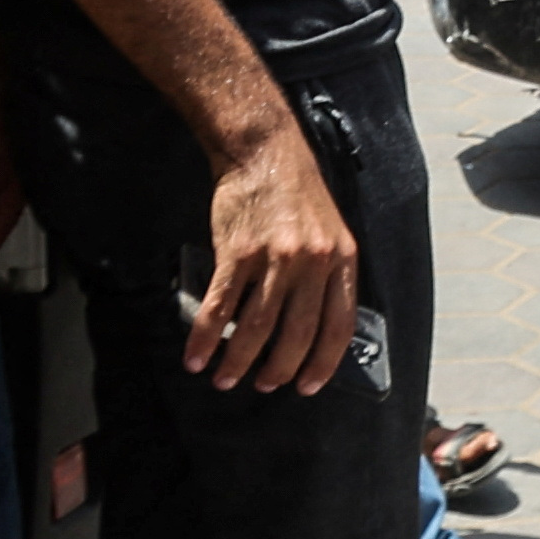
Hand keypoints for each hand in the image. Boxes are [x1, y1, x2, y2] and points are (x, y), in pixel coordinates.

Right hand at [191, 116, 365, 395]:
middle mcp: (312, 263)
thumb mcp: (331, 233)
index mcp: (342, 261)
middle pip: (297, 334)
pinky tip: (197, 356)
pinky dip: (206, 338)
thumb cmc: (298, 195)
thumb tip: (312, 329)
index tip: (308, 387)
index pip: (338, 327)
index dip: (323, 363)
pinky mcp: (238, 252)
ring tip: (225, 380)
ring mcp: (274, 258)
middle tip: (263, 387)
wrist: (264, 151)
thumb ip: (327, 276)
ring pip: (257, 327)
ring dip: (238, 361)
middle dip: (278, 370)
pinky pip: (221, 306)